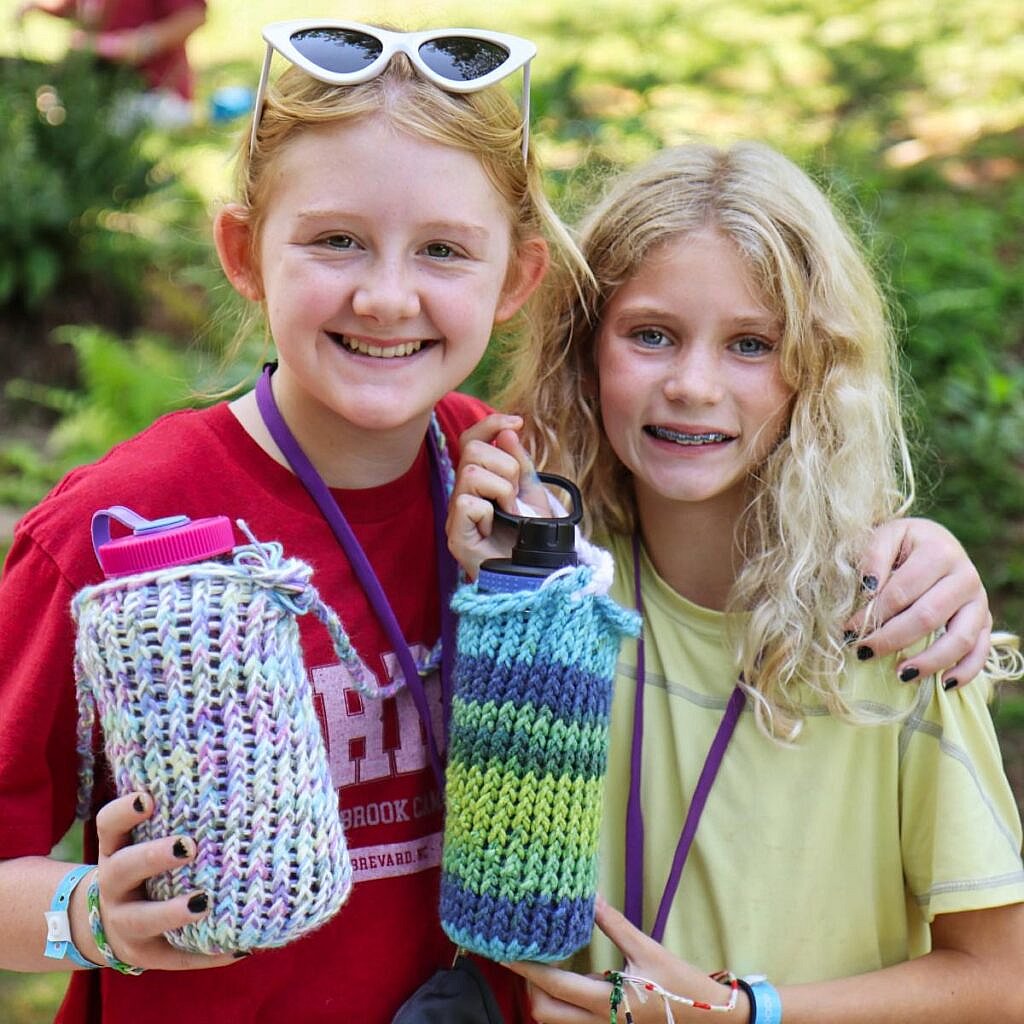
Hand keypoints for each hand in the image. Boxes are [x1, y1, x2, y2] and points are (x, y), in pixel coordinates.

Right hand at [85, 792, 238, 970]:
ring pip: (142, 919)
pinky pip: (176, 957)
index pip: (109, 826)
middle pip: (123, 868)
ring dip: (172, 912)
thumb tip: (239, 784)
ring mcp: (125, 922)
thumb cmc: (148, 865)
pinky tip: (238, 949)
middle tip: (188, 846)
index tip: (148, 799)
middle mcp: (114, 885)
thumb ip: (177, 816)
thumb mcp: (144, 840)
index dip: (125, 812)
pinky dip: (207, 955)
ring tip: (204, 903)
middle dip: (153, 856)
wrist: (110, 921)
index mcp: (116, 850)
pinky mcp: (145, 954)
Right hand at [447, 414, 551, 578]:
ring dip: (502, 489)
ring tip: (510, 512)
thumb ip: (520, 462)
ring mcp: (456, 514)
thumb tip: (508, 429)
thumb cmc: (531, 538)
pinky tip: (496, 528)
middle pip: (472, 449)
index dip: (491, 423)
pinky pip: (468, 502)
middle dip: (506, 466)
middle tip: (516, 495)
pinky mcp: (455, 535)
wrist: (535, 575)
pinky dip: (490, 512)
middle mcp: (462, 492)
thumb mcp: (531, 493)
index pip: (472, 438)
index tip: (518, 421)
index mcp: (479, 480)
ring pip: (470, 471)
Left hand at [506, 897, 748, 1022]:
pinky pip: (571, 1018)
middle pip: (543, 1011)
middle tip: (521, 952)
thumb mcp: (647, 948)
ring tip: (538, 958)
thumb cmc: (680, 983)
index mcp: (607, 1001)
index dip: (524, 965)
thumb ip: (612, 922)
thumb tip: (586, 893)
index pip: (553, 984)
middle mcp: (598, 1022)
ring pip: (554, 1018)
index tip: (502, 949)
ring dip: (541, 992)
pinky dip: (559, 998)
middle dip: (528, 983)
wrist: (711, 1019)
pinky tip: (562, 974)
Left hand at [846, 517, 990, 688]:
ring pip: (959, 639)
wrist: (933, 542)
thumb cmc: (902, 544)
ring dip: (928, 661)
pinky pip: (981, 651)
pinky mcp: (985, 620)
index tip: (848, 631)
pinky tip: (943, 684)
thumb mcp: (885, 536)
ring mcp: (979, 601)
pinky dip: (966, 671)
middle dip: (891, 639)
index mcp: (939, 551)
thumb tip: (869, 587)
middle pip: (927, 617)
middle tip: (863, 653)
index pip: (902, 591)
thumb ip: (873, 556)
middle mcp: (965, 576)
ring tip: (900, 675)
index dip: (874, 614)